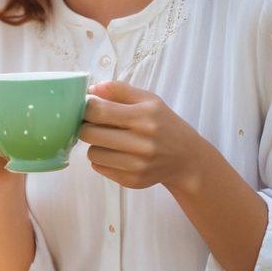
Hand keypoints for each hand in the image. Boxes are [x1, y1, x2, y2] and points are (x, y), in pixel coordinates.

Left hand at [78, 80, 200, 190]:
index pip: (97, 111)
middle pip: (88, 134)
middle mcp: (141, 142)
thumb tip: (91, 90)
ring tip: (111, 140)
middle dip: (86, 127)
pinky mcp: (132, 180)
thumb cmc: (164, 125)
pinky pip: (99, 168)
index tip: (88, 107)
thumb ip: (119, 90)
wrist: (186, 159)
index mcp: (144, 116)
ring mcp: (137, 165)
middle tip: (95, 124)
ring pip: (92, 153)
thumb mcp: (149, 100)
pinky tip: (118, 154)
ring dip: (96, 145)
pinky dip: (104, 160)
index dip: (86, 107)